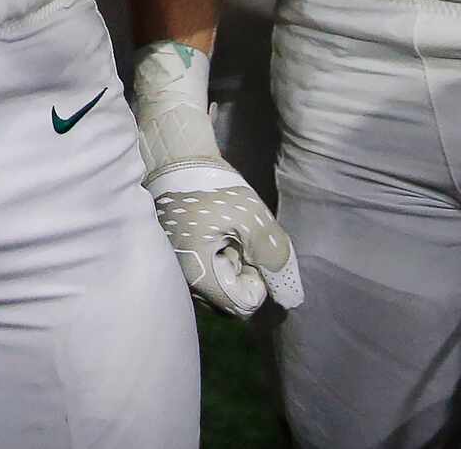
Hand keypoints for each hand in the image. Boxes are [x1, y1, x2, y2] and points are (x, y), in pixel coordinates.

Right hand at [132, 42, 301, 317]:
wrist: (174, 157)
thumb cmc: (212, 188)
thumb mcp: (252, 217)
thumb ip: (273, 255)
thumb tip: (287, 291)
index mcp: (198, 275)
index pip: (241, 304)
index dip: (256, 281)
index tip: (252, 250)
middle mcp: (182, 281)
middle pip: (227, 300)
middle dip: (241, 275)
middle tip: (240, 241)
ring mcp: (175, 270)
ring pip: (215, 287)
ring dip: (228, 267)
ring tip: (226, 235)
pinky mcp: (173, 257)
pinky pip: (203, 273)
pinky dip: (214, 259)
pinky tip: (213, 234)